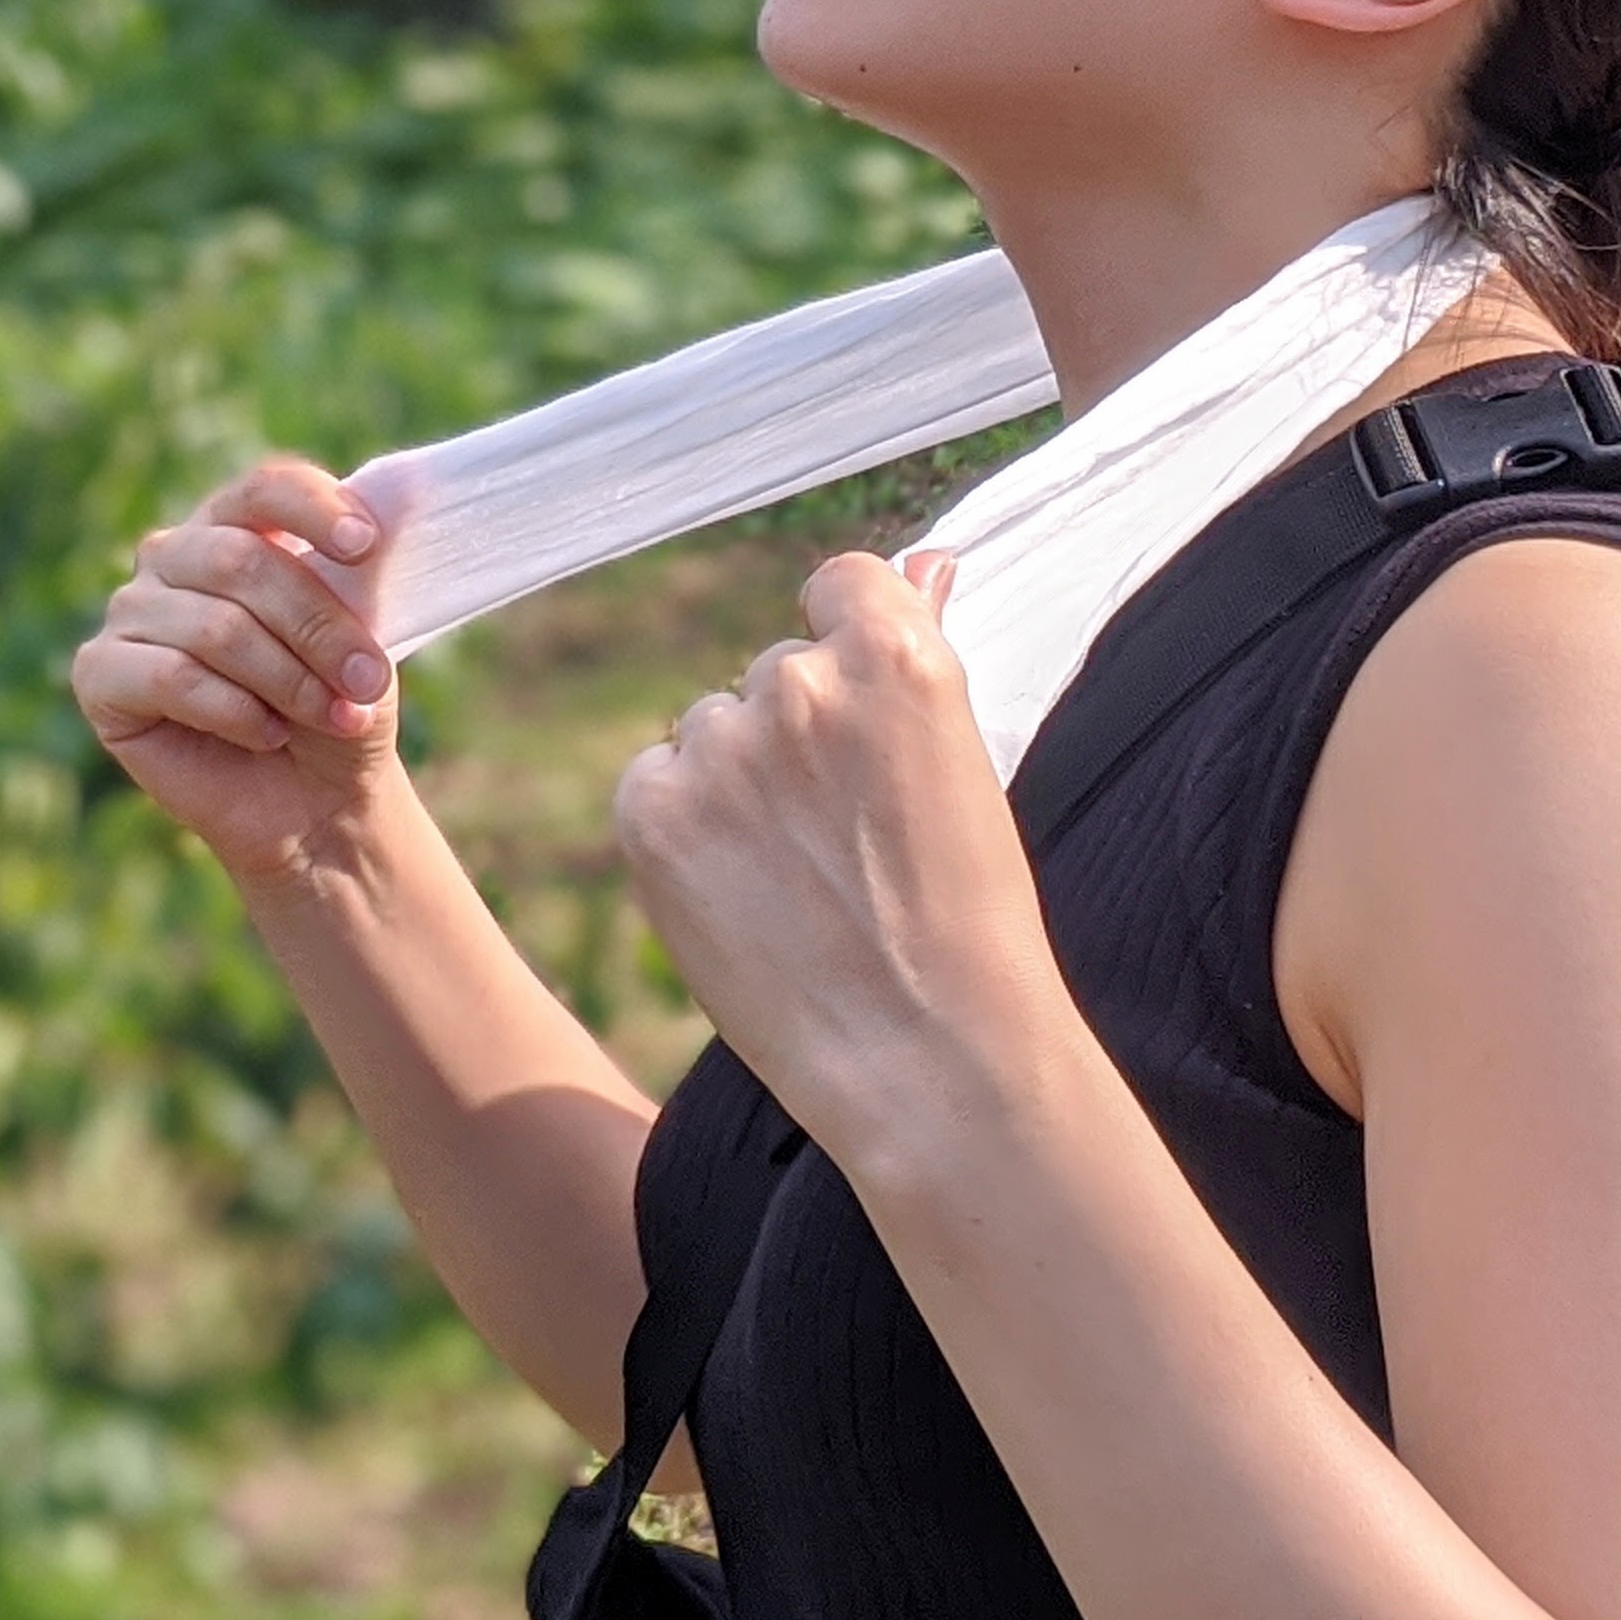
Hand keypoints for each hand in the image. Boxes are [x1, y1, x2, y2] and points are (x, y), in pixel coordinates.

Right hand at [72, 457, 404, 884]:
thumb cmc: (339, 705)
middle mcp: (171, 556)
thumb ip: (364, 573)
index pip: (264, 489)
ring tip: (331, 717)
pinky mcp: (99, 675)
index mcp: (233, 525)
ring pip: (215, 627)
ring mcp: (129, 613)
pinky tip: (264, 734)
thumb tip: (396, 505)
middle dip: (317, 627)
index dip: (313, 509)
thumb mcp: (367, 634)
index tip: (365, 546)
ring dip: (288, 680)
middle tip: (366, 680)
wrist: (317, 804)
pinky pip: (171, 677)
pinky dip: (234, 712)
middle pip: (242, 561)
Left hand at [612, 552, 1066, 1157]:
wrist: (927, 1057)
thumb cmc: (968, 916)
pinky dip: (683, 830)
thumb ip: (920, 655)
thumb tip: (923, 563)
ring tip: (799, 882)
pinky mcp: (652, 811)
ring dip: (736, 783)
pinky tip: (742, 897)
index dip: (847, 648)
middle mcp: (800, 683)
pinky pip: (653, 782)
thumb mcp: (963, 765)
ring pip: (709, 729)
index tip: (859, 719)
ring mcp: (719, 747)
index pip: (840, 584)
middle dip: (795, 739)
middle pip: (773, 672)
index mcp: (896, 653)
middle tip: (844, 840)